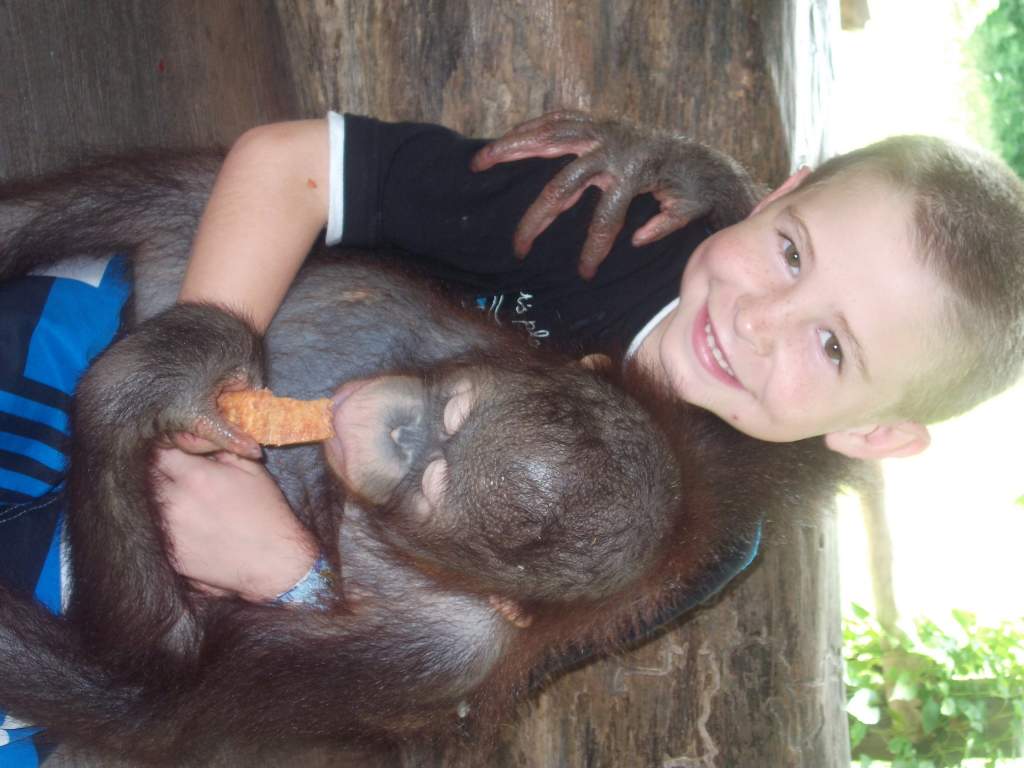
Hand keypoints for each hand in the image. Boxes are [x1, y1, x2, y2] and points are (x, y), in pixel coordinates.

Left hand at [154, 447, 316, 600]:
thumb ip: (220, 449)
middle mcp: (175, 503)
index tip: (177, 455)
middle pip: (150, 480)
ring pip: (151, 507)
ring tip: (190, 505)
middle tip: (184, 479)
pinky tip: (193, 527)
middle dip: (164, 475)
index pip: (160, 454)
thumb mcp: (251, 469)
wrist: (273, 561)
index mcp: (195, 477)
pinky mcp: (172, 555)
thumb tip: (198, 442)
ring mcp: (170, 532)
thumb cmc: (267, 513)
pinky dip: (170, 527)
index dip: (167, 452)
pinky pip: (160, 533)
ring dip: (165, 500)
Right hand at [471, 110, 759, 278]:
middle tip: (518, 247)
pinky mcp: (599, 123)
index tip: (585, 274)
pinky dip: (532, 128)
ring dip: (512, 149)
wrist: (702, 155)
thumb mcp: (688, 210)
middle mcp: (613, 148)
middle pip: (562, 185)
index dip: (594, 249)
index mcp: (635, 172)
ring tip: (480, 161)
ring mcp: (602, 131)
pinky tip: (507, 140)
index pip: (605, 219)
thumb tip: (636, 239)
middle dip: (537, 219)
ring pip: (549, 138)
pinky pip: (558, 120)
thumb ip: (665, 224)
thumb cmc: (694, 189)